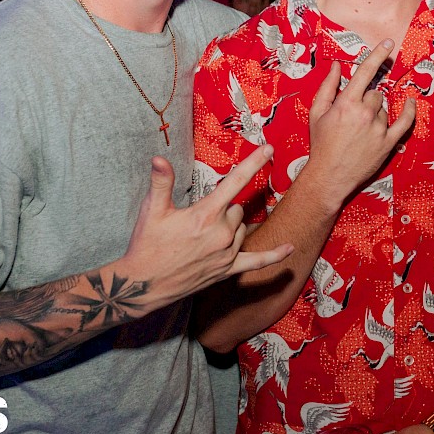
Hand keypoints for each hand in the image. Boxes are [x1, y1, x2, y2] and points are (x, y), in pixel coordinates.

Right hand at [117, 147, 292, 304]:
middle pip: (237, 208)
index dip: (254, 162)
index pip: (235, 181)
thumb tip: (159, 158)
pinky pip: (257, 261)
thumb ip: (161, 182)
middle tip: (198, 218)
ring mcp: (227, 253)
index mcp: (206, 214)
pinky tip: (289, 248)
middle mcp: (222, 233)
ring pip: (243, 228)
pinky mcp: (228, 270)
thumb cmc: (147, 245)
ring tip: (203, 235)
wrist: (144, 285)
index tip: (269, 149)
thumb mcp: (151, 211)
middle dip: (223, 207)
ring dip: (232, 226)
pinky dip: (274, 255)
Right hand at [302, 40, 416, 207]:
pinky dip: (410, 111)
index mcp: (347, 103)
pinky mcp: (388, 143)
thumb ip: (328, 87)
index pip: (365, 72)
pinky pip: (405, 122)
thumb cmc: (320, 144)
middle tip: (353, 115)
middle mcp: (365, 113)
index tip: (388, 42)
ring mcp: (378, 128)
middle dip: (366, 99)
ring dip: (376, 113)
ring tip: (360, 130)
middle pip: (375, 93)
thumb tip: (336, 66)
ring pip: (384, 109)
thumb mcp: (316, 113)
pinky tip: (411, 102)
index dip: (377, 55)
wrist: (328, 176)